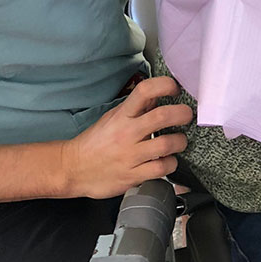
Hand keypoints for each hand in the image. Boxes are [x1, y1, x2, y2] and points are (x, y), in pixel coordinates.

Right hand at [61, 75, 191, 198]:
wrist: (73, 169)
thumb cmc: (95, 142)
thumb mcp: (113, 118)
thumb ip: (136, 108)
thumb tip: (158, 94)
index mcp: (122, 115)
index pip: (145, 90)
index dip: (165, 85)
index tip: (174, 89)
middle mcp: (127, 133)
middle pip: (163, 116)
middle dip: (182, 113)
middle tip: (187, 115)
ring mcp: (131, 155)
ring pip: (167, 144)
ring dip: (180, 141)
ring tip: (179, 141)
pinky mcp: (133, 176)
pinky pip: (162, 169)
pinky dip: (171, 163)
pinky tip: (168, 161)